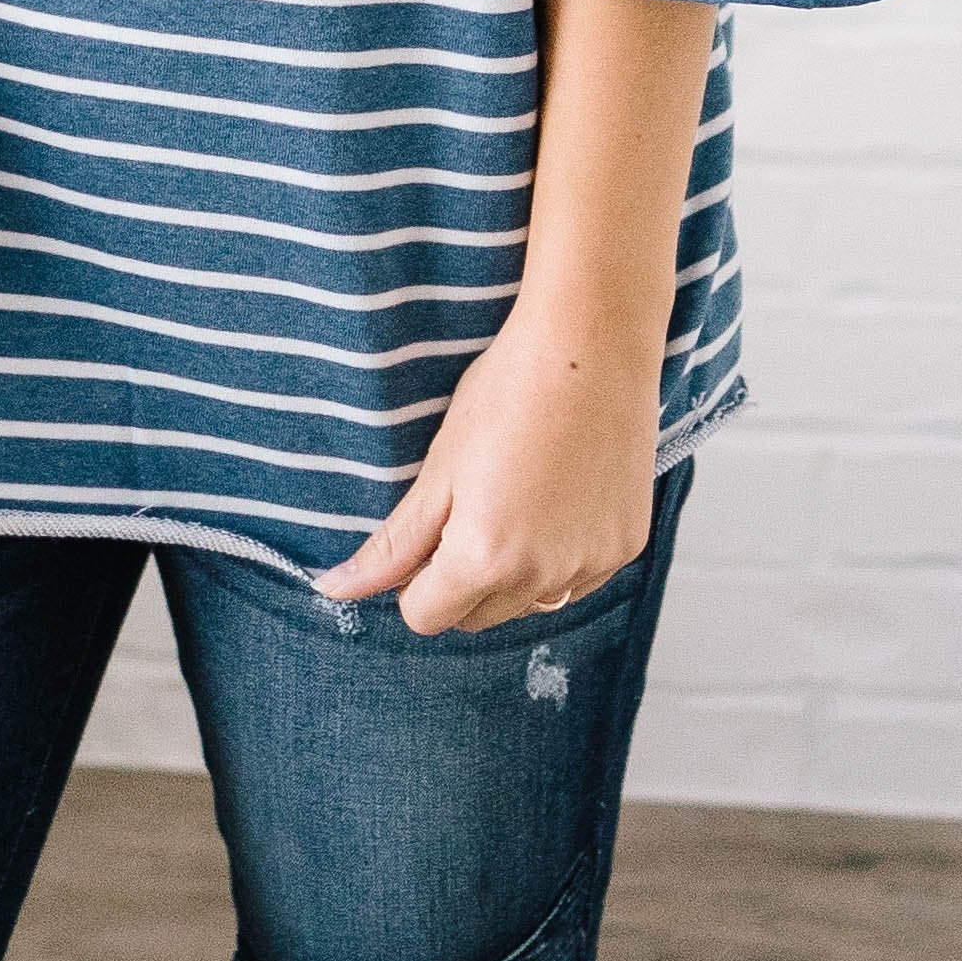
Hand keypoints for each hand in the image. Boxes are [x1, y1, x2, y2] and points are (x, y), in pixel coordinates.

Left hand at [310, 309, 661, 636]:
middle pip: (477, 616)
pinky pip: (578, 578)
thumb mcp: (439, 467)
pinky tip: (559, 494)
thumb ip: (392, 543)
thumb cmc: (508, 392)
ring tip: (516, 494)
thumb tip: (336, 590)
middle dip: (462, 577)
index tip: (428, 530)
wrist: (591, 344)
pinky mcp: (626, 547)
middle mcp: (540, 578)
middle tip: (470, 504)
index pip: (425, 616)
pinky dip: (562, 554)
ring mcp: (590, 566)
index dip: (415, 577)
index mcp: (482, 560)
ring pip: (530, 601)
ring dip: (514, 571)